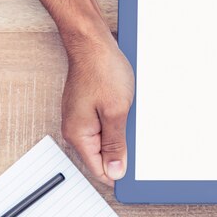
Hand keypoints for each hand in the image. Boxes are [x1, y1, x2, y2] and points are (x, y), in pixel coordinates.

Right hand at [61, 26, 134, 186]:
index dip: (119, 173)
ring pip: (106, 138)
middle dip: (123, 151)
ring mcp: (82, 118)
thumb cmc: (101, 70)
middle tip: (140, 139)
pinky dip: (118, 120)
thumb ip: (115, 145)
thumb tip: (114, 172)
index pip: (99, 170)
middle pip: (103, 155)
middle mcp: (77, 130)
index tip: (137, 172)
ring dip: (122, 133)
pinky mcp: (88, 108)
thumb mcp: (116, 112)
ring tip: (133, 117)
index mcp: (79, 135)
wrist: (92, 43)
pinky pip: (106, 124)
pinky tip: (129, 110)